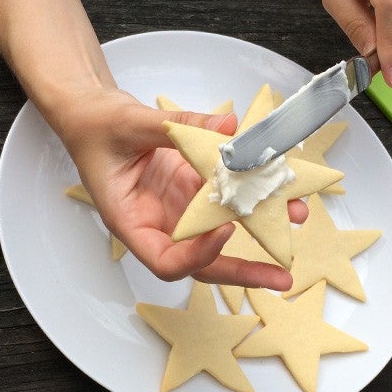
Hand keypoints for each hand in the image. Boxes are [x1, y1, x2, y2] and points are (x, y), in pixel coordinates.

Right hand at [48, 87, 304, 290]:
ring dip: (261, 225)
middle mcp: (159, 223)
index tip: (224, 228)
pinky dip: (251, 189)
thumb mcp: (128, 123)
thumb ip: (176, 125)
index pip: (165, 260)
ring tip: (298, 213)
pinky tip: (278, 180)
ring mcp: (179, 207)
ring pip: (222, 229)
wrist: (93, 116)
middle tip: (283, 276)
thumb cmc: (94, 128)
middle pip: (203, 262)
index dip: (197, 254)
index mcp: (131, 222)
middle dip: (245, 271)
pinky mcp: (193, 188)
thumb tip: (227, 127)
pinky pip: (226, 195)